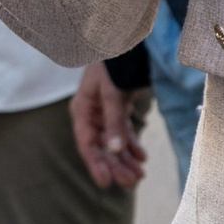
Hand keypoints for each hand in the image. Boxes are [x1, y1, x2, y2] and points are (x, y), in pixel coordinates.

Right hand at [71, 59, 148, 189]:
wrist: (125, 40)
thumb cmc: (113, 64)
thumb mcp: (112, 92)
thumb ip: (114, 121)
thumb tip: (115, 150)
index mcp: (82, 109)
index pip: (87, 144)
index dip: (95, 164)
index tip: (106, 183)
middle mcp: (91, 113)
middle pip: (102, 147)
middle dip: (116, 165)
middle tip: (132, 182)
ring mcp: (104, 111)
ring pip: (114, 142)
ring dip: (126, 158)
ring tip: (140, 175)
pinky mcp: (118, 107)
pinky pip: (123, 131)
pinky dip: (132, 144)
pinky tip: (142, 157)